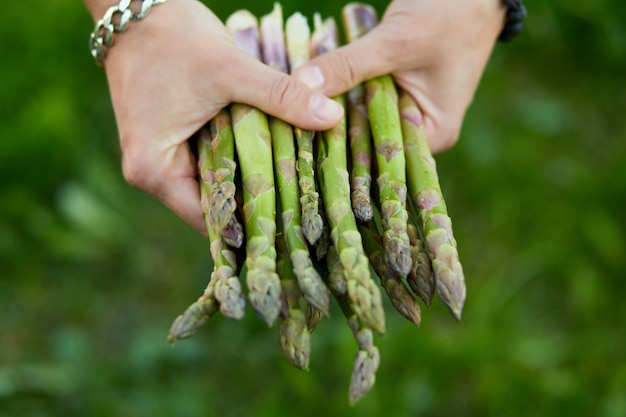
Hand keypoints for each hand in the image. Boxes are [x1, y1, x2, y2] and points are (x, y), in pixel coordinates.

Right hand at [89, 0, 342, 233]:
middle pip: (212, 204)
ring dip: (248, 180)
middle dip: (255, 204)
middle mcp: (151, 173)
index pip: (208, 218)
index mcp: (154, 169)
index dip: (250, 225)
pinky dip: (238, 158)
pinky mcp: (171, 140)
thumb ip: (282, 96)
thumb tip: (332, 117)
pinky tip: (272, 158)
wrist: (134, 3)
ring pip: (214, 182)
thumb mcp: (231, 70)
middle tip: (302, 212)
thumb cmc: (174, 38)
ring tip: (295, 190)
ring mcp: (160, 156)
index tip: (292, 229)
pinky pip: (210, 160)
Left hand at [295, 0, 505, 152]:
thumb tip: (300, 85)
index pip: (380, 156)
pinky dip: (342, 92)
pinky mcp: (395, 88)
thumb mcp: (394, 44)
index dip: (341, 153)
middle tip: (289, 132)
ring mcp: (407, 107)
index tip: (302, 148)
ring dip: (333, 110)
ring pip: (362, 117)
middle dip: (331, 132)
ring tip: (292, 118)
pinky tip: (311, 94)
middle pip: (368, 140)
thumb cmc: (449, 15)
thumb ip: (348, 66)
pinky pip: (362, 96)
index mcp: (433, 132)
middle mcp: (420, 128)